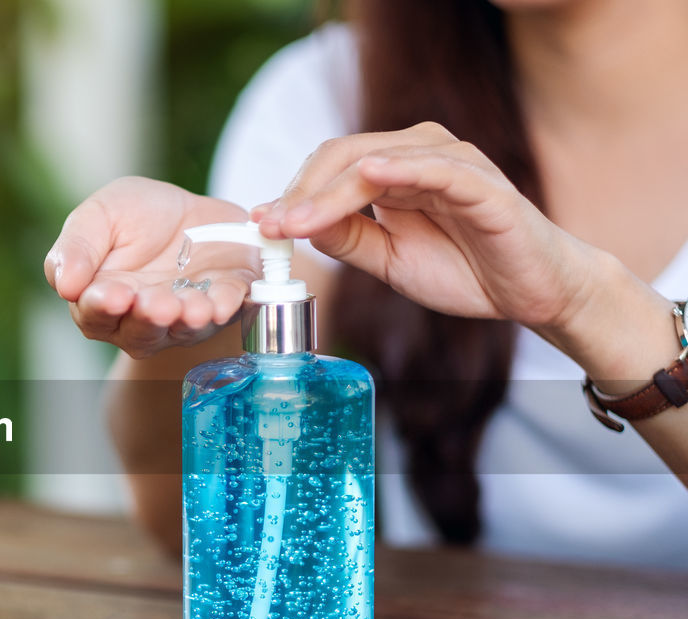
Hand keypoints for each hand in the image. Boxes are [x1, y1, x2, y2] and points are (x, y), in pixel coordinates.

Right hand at [45, 177, 259, 358]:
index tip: (114, 295)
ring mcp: (182, 319)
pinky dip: (225, 307)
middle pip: (140, 332)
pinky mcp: (222, 305)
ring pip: (182, 330)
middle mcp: (140, 320)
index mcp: (102, 299)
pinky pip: (225, 312)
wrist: (189, 211)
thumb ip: (77, 247)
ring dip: (188, 320)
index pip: (95, 313)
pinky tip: (222, 302)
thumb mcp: (99, 215)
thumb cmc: (135, 217)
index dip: (103, 307)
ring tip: (192, 308)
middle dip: (149, 318)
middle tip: (157, 305)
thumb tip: (65, 285)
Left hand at [253, 121, 603, 332]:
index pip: (331, 166)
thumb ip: (345, 238)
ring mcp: (454, 165)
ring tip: (299, 218)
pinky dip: (405, 167)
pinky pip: (440, 169)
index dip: (293, 194)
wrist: (527, 293)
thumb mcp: (387, 259)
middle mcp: (420, 154)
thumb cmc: (462, 268)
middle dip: (303, 192)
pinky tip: (372, 173)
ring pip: (381, 160)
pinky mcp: (485, 186)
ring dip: (334, 189)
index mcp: (394, 169)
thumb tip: (292, 223)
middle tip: (273, 225)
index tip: (261, 223)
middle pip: (346, 156)